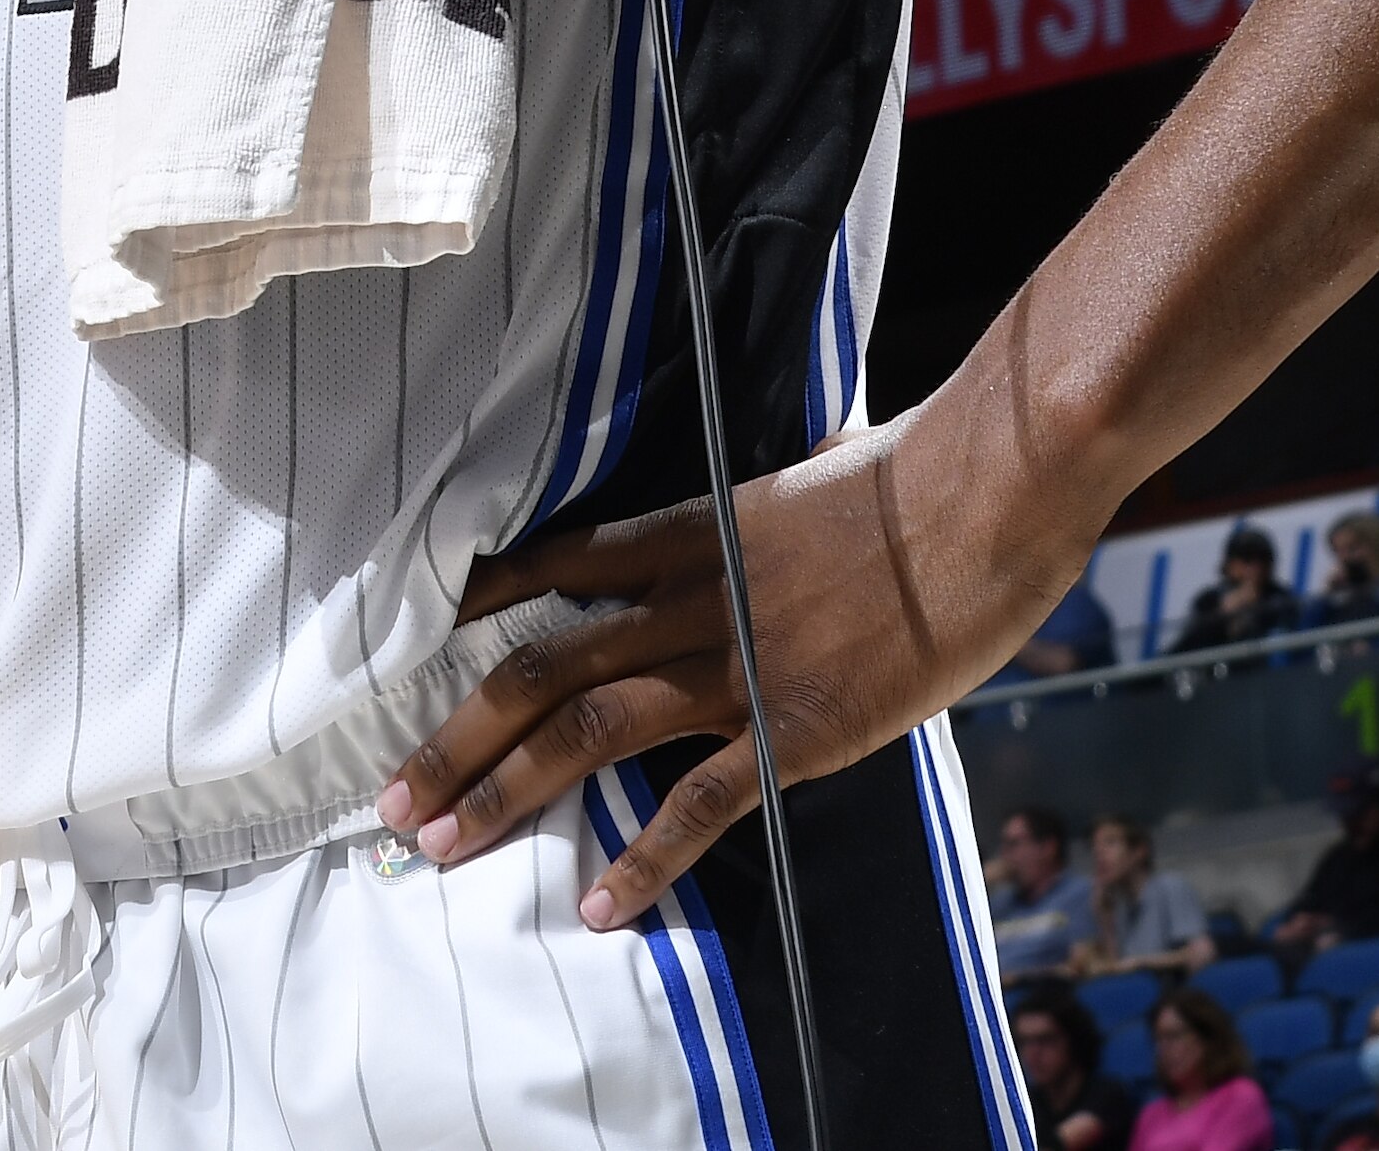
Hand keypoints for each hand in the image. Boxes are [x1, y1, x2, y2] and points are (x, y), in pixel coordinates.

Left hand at [373, 410, 1093, 930]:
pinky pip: (703, 801)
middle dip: (457, 736)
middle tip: (392, 797)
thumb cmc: (914, 473)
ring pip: (589, 728)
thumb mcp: (811, 473)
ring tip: (442, 844)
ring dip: (507, 791)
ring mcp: (739, 666)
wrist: (986, 492)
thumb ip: (766, 505)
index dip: (476, 610)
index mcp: (688, 532)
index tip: (414, 650)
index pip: (553, 565)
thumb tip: (787, 479)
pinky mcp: (799, 727)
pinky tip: (601, 906)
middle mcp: (689, 599)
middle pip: (540, 665)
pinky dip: (645, 856)